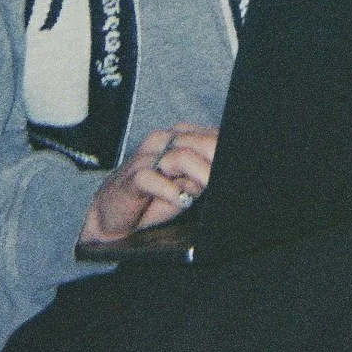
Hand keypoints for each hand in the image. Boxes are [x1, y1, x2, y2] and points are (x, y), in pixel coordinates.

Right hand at [80, 122, 216, 244]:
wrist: (113, 214)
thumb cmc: (152, 199)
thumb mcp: (186, 187)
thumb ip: (203, 176)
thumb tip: (225, 173)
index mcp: (178, 139)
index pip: (209, 136)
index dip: (224, 150)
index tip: (238, 165)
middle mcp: (162, 143)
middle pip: (199, 143)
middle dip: (216, 160)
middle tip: (225, 178)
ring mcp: (146, 158)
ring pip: (181, 156)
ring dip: (200, 174)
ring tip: (207, 188)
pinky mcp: (132, 177)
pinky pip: (151, 178)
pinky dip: (169, 191)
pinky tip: (179, 200)